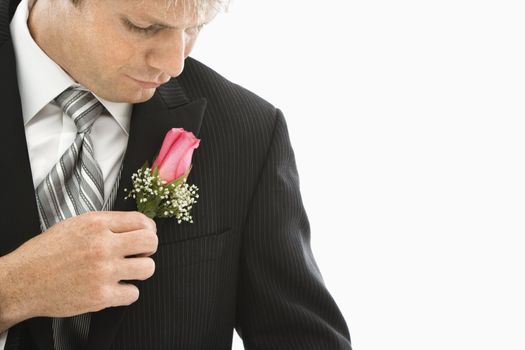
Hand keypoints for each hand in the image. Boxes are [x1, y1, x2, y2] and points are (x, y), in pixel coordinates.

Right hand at [0, 211, 157, 325]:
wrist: (22, 281)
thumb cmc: (46, 253)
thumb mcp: (75, 225)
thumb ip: (106, 224)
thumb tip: (134, 226)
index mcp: (97, 224)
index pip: (142, 221)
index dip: (149, 229)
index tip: (146, 235)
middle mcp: (102, 246)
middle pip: (151, 242)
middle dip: (149, 248)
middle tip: (140, 253)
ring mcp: (103, 272)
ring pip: (148, 268)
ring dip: (140, 270)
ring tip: (127, 271)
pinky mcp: (100, 296)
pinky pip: (133, 294)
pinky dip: (127, 293)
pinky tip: (115, 287)